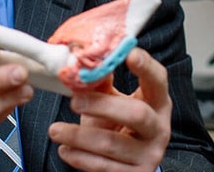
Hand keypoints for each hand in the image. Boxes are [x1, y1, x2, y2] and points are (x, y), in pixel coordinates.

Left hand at [49, 47, 171, 171]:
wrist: (128, 165)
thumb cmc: (119, 126)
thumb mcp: (114, 103)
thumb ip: (101, 83)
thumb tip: (80, 62)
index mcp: (158, 103)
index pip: (158, 80)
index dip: (146, 66)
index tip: (128, 53)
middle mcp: (159, 129)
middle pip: (136, 114)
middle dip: (102, 106)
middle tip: (74, 101)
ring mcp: (149, 154)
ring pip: (111, 144)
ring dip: (78, 136)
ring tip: (54, 129)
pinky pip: (103, 167)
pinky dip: (79, 157)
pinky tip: (65, 149)